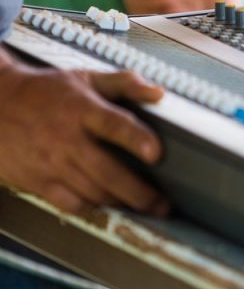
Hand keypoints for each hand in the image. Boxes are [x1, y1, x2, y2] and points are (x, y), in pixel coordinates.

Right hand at [0, 61, 165, 215]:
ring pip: (91, 192)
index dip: (137, 139)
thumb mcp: (84, 78)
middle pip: (107, 171)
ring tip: (143, 209)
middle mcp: (66, 139)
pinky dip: (92, 210)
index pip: (114, 124)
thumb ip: (124, 84)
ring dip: (120, 204)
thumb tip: (158, 92)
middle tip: (161, 204)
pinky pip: (69, 204)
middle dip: (138, 192)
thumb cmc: (44, 91)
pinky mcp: (37, 181)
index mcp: (82, 109)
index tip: (157, 154)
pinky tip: (110, 209)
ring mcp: (51, 163)